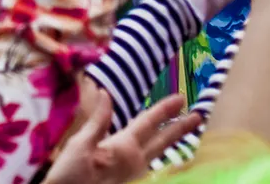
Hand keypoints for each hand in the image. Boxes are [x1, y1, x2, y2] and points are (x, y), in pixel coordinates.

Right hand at [45, 90, 201, 183]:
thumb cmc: (70, 174)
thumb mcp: (80, 144)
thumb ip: (97, 120)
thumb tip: (105, 94)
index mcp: (125, 149)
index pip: (149, 124)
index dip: (164, 109)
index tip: (181, 99)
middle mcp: (135, 161)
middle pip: (162, 141)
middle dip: (180, 128)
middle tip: (198, 117)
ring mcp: (132, 173)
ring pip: (157, 153)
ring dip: (171, 140)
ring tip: (182, 131)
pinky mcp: (127, 180)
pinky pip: (148, 161)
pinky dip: (158, 151)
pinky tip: (156, 150)